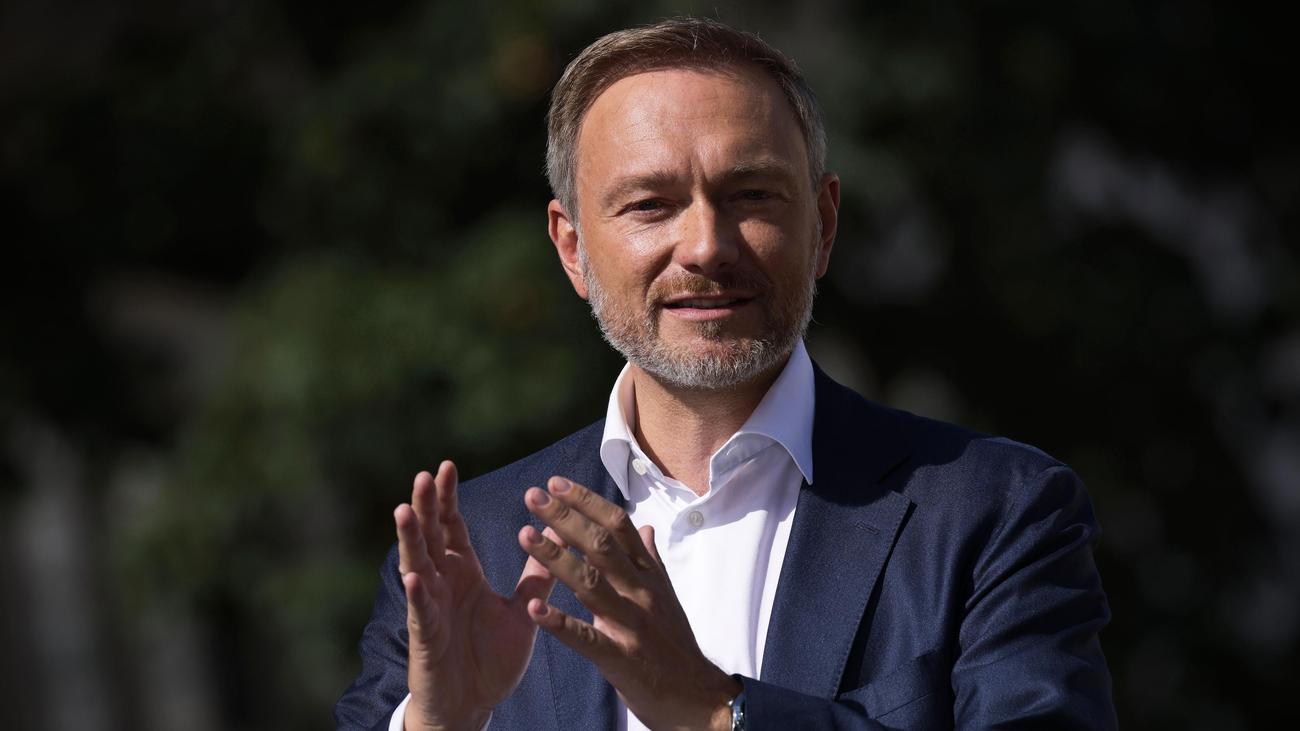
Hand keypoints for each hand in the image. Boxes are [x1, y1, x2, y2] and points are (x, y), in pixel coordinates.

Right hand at [396, 461, 559, 730]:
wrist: (474, 705)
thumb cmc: (490, 660)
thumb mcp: (521, 613)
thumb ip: (536, 579)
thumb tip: (555, 540)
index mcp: (463, 573)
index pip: (453, 527)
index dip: (447, 499)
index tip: (447, 465)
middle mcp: (443, 584)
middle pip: (431, 537)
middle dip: (426, 506)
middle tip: (424, 474)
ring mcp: (430, 608)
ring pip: (417, 566)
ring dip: (411, 539)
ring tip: (405, 510)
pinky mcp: (427, 637)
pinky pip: (421, 612)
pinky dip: (418, 594)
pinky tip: (414, 575)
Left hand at [517, 476, 741, 730]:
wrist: (699, 697)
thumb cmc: (676, 644)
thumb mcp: (667, 596)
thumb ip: (650, 560)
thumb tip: (644, 526)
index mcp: (649, 575)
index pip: (618, 526)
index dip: (586, 502)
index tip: (556, 484)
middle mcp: (641, 592)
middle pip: (601, 545)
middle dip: (565, 518)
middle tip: (532, 497)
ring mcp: (631, 624)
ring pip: (590, 583)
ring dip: (555, 557)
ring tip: (524, 535)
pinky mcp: (621, 657)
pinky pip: (587, 637)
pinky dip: (560, 622)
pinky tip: (535, 608)